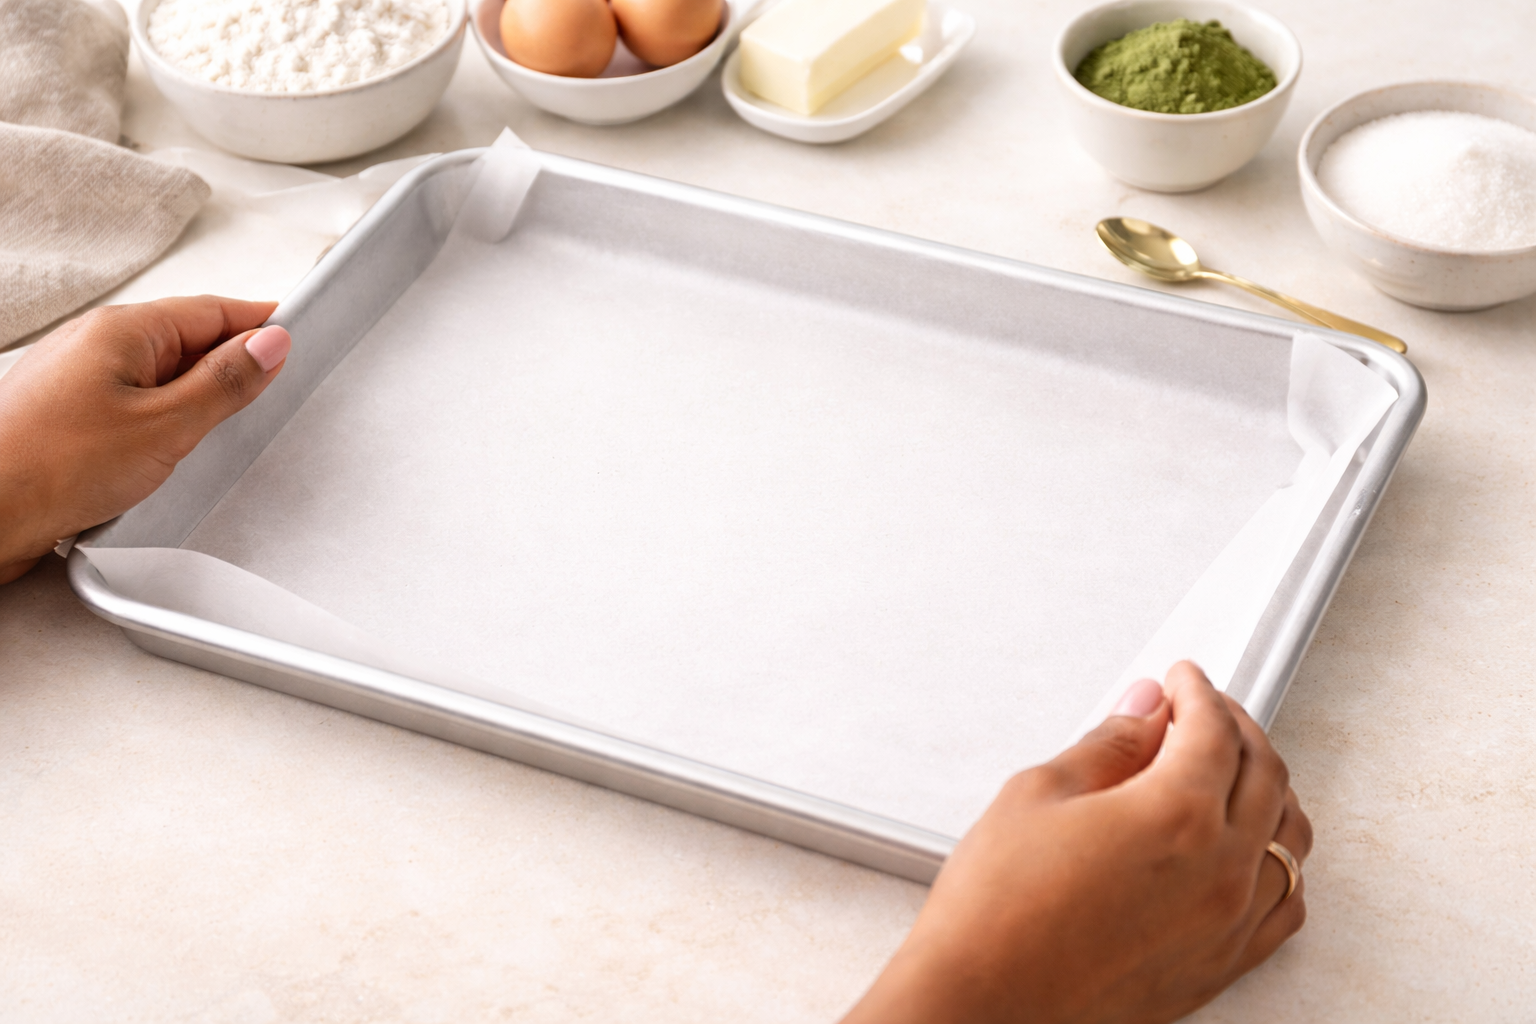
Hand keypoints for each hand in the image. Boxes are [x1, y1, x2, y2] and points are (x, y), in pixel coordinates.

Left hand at [0, 296, 289, 583]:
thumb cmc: (52, 467)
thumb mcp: (166, 425)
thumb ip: (225, 382)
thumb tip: (271, 343)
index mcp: (122, 330)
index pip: (212, 310)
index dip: (259, 322)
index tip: (296, 333)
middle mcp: (93, 344)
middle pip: (185, 340)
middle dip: (230, 363)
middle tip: (270, 392)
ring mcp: (75, 380)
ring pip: (157, 375)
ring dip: (194, 397)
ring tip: (219, 431)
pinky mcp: (66, 417)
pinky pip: (131, 403)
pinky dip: (162, 420)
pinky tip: (170, 451)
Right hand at [842, 662, 1311, 1023]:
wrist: (983, 1002)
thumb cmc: (997, 913)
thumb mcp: (1037, 796)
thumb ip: (1106, 746)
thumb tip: (1141, 715)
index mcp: (1175, 815)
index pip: (1213, 730)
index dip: (1197, 692)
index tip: (1181, 681)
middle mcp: (1220, 870)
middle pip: (1264, 774)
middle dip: (1236, 728)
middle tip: (1202, 711)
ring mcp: (1228, 924)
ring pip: (1290, 837)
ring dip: (1268, 789)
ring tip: (1230, 770)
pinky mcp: (1221, 966)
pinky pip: (1286, 905)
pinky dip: (1279, 862)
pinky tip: (1249, 849)